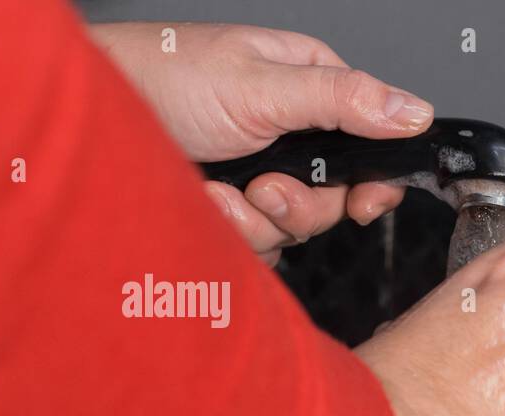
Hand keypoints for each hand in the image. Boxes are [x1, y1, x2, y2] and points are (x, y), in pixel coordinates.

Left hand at [89, 21, 432, 264]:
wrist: (89, 124)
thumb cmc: (163, 79)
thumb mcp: (263, 85)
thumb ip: (343, 100)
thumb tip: (415, 111)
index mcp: (311, 90)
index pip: (372, 144)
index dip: (373, 181)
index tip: (363, 203)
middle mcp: (292, 136)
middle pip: (336, 198)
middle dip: (299, 203)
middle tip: (263, 187)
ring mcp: (262, 175)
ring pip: (297, 227)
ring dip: (256, 219)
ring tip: (219, 192)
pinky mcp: (234, 212)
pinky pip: (261, 247)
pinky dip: (233, 234)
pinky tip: (204, 202)